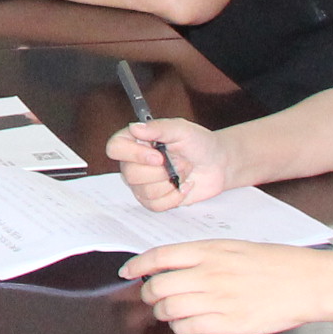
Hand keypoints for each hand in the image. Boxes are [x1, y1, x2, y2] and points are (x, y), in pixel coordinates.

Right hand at [107, 117, 227, 208]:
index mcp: (136, 141)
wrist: (217, 164)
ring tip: (181, 173)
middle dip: (160, 171)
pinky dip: (174, 197)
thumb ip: (158, 128)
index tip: (157, 156)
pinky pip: (155, 205)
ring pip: (144, 191)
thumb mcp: (181, 129)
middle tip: (177, 162)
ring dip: (170, 183)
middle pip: (130, 174)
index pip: (115, 148)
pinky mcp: (154, 199)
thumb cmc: (199, 143)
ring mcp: (143, 183)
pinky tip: (182, 186)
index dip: (133, 154)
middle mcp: (134, 162)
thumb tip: (135, 128)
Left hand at [119, 238, 332, 333]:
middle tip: (153, 297)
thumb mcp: (235, 247)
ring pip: (169, 309)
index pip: (159, 256)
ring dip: (163, 313)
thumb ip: (203, 256)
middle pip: (158, 286)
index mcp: (210, 251)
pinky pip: (189, 328)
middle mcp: (209, 274)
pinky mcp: (230, 323)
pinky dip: (181, 327)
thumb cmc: (275, 263)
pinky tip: (188, 324)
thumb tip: (171, 264)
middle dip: (149, 294)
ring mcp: (219, 299)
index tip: (127, 272)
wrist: (308, 282)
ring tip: (169, 312)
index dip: (137, 265)